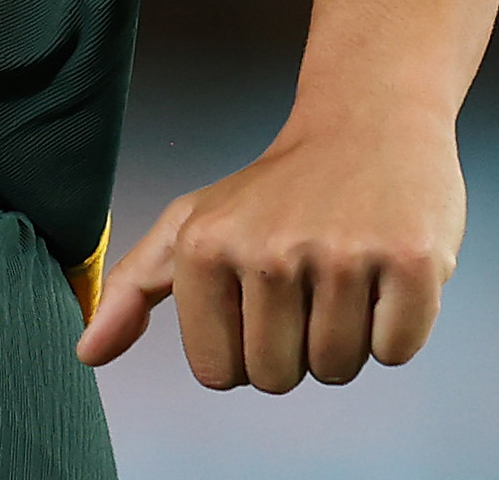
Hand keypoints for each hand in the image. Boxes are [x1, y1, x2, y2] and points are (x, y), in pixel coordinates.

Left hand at [75, 107, 464, 390]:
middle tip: (309, 277)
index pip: (221, 375)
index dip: (247, 347)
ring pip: (338, 369)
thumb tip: (85, 354)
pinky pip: (397, 351)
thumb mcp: (191, 224)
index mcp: (206, 247)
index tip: (262, 291)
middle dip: (297, 345)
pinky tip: (387, 267)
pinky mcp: (412, 259)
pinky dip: (399, 325)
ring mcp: (342, 255)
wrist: (367, 120)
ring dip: (348, 334)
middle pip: (278, 378)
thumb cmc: (274, 189)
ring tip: (346, 267)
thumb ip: (135, 288)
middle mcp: (269, 250)